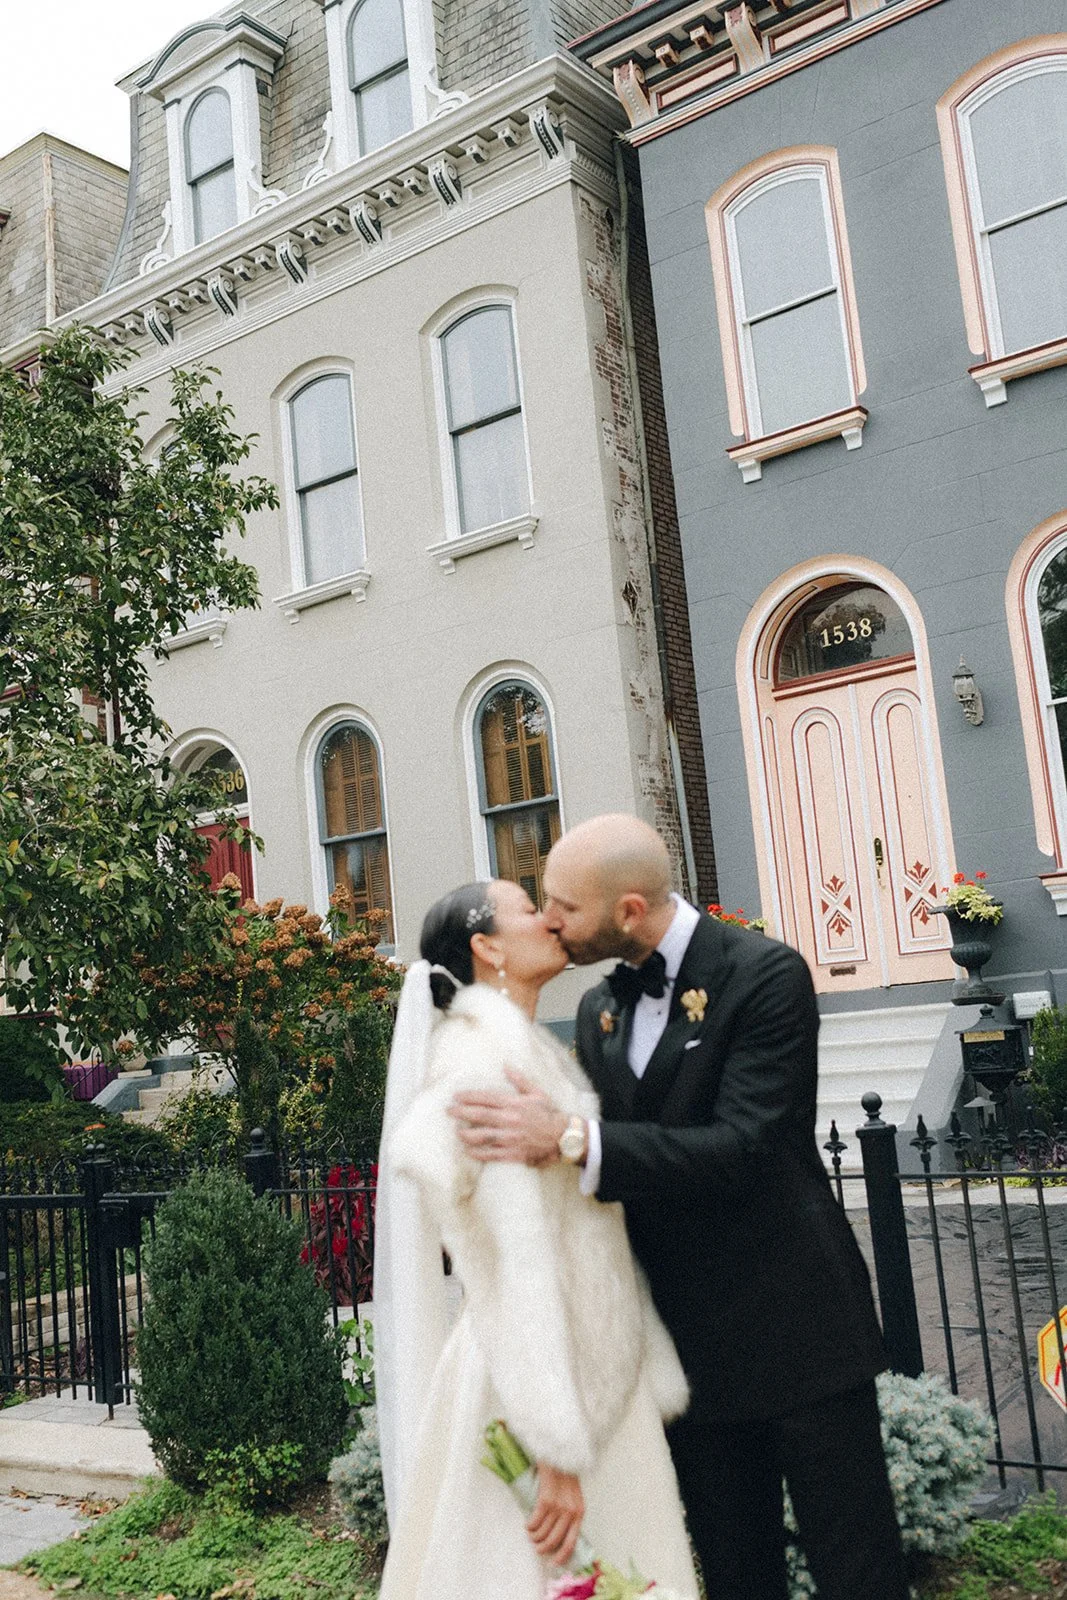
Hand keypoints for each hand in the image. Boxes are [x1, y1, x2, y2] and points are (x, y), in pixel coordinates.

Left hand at [449, 1069, 568, 1165]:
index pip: (486, 1098)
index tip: (456, 1096)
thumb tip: (505, 1066)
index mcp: (513, 1104)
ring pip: (481, 1135)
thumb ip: (519, 1080)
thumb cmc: (549, 1113)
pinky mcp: (513, 1153)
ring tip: (457, 1131)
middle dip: (461, 1113)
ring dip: (466, 1134)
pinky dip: (477, 1153)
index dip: (469, 1097)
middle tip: (449, 1111)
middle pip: (479, 1116)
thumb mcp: (536, 1093)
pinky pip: (491, 1154)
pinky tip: (468, 1151)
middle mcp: (509, 1120)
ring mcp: (510, 1138)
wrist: (563, 1137)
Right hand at [527, 1463, 583, 1565]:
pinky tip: (528, 1523)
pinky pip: (535, 1521)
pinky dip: (530, 1525)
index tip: (552, 1563)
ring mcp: (559, 1506)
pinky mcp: (546, 1499)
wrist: (560, 1452)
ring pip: (542, 1532)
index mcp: (579, 1512)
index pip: (571, 1542)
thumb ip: (568, 1512)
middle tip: (536, 1547)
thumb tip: (557, 1534)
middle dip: (543, 1548)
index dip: (561, 1556)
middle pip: (554, 1541)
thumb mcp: (573, 1495)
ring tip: (531, 1533)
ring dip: (534, 1536)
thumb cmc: (565, 1473)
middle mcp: (570, 1512)